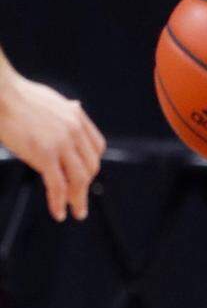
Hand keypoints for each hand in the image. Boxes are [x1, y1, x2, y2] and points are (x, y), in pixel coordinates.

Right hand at [0, 70, 105, 221]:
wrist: (4, 96)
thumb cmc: (21, 98)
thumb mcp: (53, 100)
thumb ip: (65, 110)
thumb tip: (75, 108)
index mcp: (77, 116)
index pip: (97, 147)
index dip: (92, 165)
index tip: (87, 178)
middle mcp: (74, 129)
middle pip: (90, 165)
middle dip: (86, 186)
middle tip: (80, 202)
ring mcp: (61, 142)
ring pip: (79, 178)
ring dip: (77, 199)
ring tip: (74, 211)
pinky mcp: (44, 154)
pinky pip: (58, 184)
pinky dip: (59, 202)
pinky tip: (58, 211)